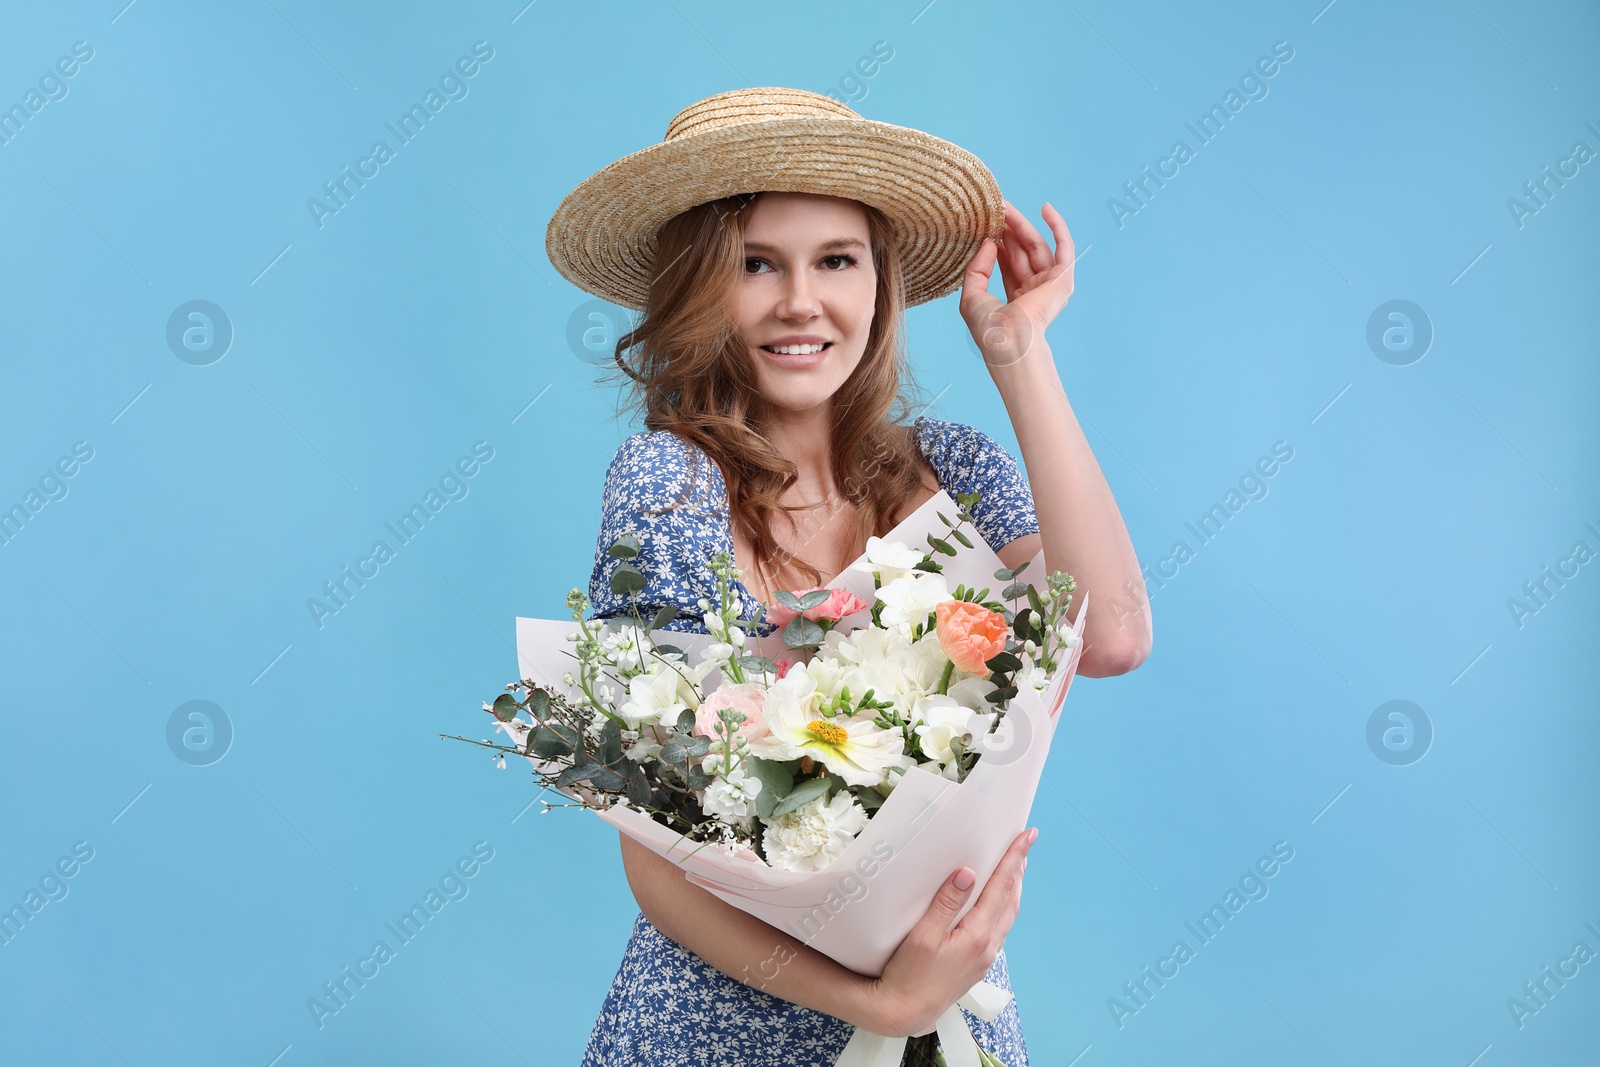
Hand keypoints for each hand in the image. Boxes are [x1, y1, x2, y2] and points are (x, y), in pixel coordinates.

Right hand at [865, 826, 1037, 1037]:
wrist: (904, 1011)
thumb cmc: (909, 974)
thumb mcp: (923, 935)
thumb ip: (946, 903)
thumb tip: (968, 873)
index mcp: (978, 935)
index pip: (1001, 887)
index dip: (1014, 858)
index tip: (1028, 836)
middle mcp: (988, 946)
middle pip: (1011, 900)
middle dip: (1019, 870)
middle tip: (1025, 845)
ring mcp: (985, 957)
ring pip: (1007, 915)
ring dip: (1013, 889)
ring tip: (1015, 869)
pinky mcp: (977, 964)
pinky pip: (999, 928)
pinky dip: (1003, 907)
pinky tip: (995, 903)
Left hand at [959, 201, 1075, 368]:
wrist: (1009, 341)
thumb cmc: (989, 328)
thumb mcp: (972, 296)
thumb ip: (977, 268)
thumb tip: (988, 242)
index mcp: (1016, 301)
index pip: (1008, 265)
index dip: (998, 245)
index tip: (986, 226)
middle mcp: (1035, 292)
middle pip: (1022, 253)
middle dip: (1008, 231)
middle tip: (995, 210)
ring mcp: (1050, 285)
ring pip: (1037, 247)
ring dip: (1022, 226)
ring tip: (1006, 208)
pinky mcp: (1062, 278)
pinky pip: (1064, 247)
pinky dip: (1058, 227)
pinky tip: (1045, 208)